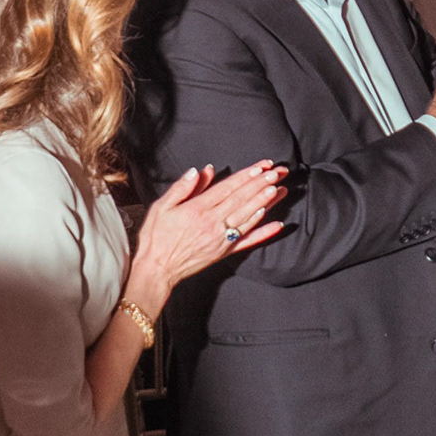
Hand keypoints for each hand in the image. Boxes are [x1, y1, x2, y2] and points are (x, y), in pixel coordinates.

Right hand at [133, 162, 289, 301]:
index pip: (228, 188)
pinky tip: (277, 224)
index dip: (246, 176)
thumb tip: (200, 171)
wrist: (156, 269)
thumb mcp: (161, 207)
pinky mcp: (224, 252)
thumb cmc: (156, 237)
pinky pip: (247, 241)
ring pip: (248, 217)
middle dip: (261, 184)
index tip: (260, 166)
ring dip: (266, 203)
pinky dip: (263, 233)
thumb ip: (182, 188)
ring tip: (280, 189)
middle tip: (278, 172)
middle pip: (242, 200)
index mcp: (198, 209)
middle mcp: (213, 223)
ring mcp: (221, 239)